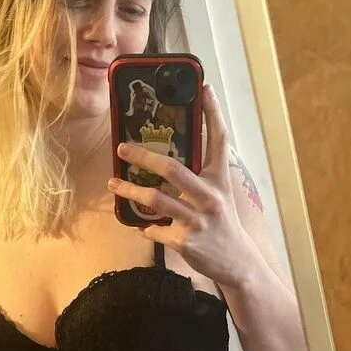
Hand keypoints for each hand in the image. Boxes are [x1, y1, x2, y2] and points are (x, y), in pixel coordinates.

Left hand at [108, 85, 257, 286]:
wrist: (236, 262)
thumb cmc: (222, 223)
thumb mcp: (220, 194)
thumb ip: (203, 173)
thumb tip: (175, 155)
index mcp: (219, 180)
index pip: (218, 139)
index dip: (212, 113)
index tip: (204, 88)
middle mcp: (210, 197)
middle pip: (172, 169)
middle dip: (144, 156)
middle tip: (122, 148)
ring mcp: (197, 220)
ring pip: (156, 200)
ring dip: (130, 191)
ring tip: (113, 184)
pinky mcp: (186, 242)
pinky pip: (156, 231)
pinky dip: (146, 228)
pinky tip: (139, 225)